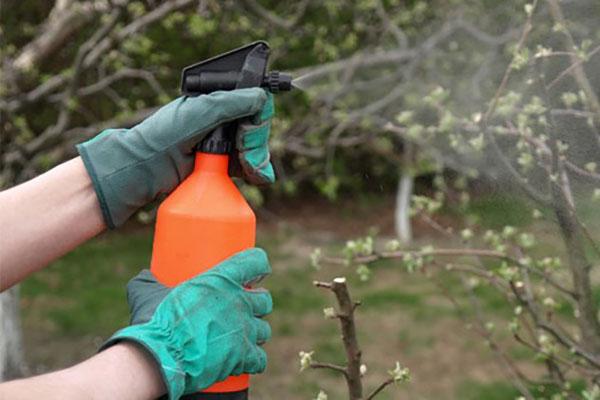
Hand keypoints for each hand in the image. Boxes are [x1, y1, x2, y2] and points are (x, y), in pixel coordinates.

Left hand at [77, 88, 273, 227]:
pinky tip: (258, 176)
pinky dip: (258, 171)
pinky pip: (249, 166)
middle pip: (257, 127)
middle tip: (246, 156)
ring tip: (251, 171)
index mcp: (217, 101)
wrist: (144, 170)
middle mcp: (222, 120)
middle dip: (257, 143)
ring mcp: (223, 143)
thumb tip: (260, 97)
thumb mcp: (197, 114)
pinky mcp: (222, 165)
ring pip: (256, 148)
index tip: (248, 133)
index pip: (253, 103)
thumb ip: (229, 103)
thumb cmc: (163, 136)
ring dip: (259, 159)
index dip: (258, 119)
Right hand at [101, 248, 272, 399]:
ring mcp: (244, 329)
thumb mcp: (149, 292)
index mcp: (222, 279)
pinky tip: (244, 360)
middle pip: (264, 299)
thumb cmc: (156, 321)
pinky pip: (260, 359)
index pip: (255, 261)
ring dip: (254, 333)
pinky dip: (254, 360)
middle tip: (241, 309)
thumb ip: (149, 281)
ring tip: (239, 336)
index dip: (258, 265)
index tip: (254, 273)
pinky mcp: (243, 356)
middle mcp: (239, 302)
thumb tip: (146, 275)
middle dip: (256, 304)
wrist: (160, 356)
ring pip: (264, 329)